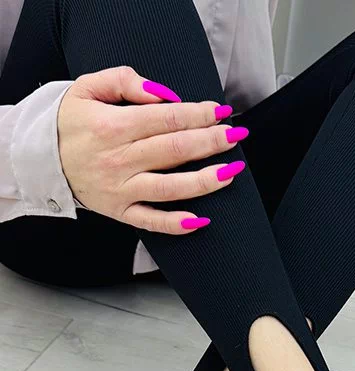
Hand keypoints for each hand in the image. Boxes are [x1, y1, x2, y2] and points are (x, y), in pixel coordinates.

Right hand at [57, 66, 246, 233]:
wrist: (40, 158)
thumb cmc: (70, 122)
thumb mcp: (88, 88)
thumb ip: (126, 83)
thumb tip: (165, 95)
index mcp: (113, 127)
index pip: (167, 119)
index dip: (198, 114)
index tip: (221, 111)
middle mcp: (119, 160)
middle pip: (175, 151)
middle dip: (211, 142)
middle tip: (236, 135)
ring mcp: (121, 189)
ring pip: (170, 187)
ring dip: (205, 181)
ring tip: (231, 172)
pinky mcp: (120, 212)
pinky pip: (152, 221)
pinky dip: (176, 224)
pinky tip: (201, 221)